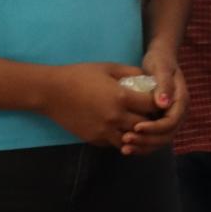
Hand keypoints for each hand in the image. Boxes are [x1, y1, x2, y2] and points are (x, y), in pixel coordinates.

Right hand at [40, 63, 158, 146]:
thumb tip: (150, 78)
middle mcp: (115, 118)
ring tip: (137, 123)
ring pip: (132, 139)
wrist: (51, 92)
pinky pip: (115, 143)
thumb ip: (131, 72)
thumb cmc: (80, 75)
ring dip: (137, 132)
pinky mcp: (94, 139)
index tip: (158, 99)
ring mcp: (104, 131)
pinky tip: (120, 128)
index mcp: (122, 98)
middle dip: (151, 119)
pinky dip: (121, 137)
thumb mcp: (109, 68)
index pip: (153, 105)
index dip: (159, 102)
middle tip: (151, 113)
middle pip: (146, 124)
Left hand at [123, 49, 186, 155]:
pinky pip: (154, 138)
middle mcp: (178, 113)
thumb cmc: (160, 61)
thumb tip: (163, 104)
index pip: (171, 123)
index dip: (154, 128)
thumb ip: (164, 85)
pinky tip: (125, 147)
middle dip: (147, 141)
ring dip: (143, 146)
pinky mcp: (160, 121)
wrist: (159, 59)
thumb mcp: (161, 68)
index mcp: (181, 102)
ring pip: (160, 140)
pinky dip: (141, 144)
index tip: (136, 127)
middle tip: (126, 140)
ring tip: (124, 148)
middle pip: (166, 136)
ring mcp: (170, 119)